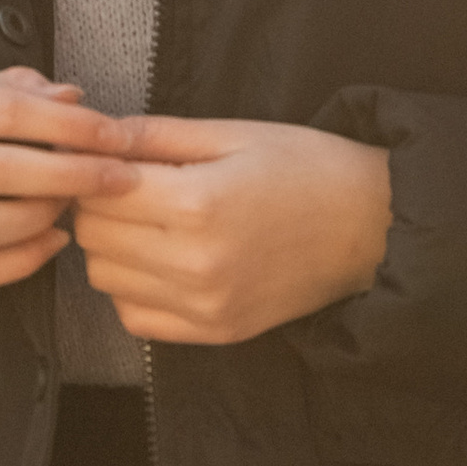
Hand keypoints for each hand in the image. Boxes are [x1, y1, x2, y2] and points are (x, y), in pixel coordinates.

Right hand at [0, 68, 137, 290]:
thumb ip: (12, 92)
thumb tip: (75, 96)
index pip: (6, 112)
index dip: (70, 125)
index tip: (116, 136)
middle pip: (2, 170)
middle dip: (74, 174)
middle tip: (120, 178)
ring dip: (44, 217)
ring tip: (71, 206)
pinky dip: (22, 261)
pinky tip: (51, 242)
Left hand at [70, 116, 392, 344]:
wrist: (373, 227)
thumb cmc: (308, 169)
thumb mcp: (234, 133)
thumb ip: (157, 135)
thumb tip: (95, 134)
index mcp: (196, 202)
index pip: (98, 193)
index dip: (96, 171)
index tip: (112, 160)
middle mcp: (194, 262)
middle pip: (93, 237)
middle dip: (99, 207)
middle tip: (129, 187)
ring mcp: (204, 304)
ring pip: (106, 279)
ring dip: (113, 248)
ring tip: (149, 223)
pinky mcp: (215, 332)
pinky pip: (135, 317)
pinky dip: (134, 289)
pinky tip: (163, 262)